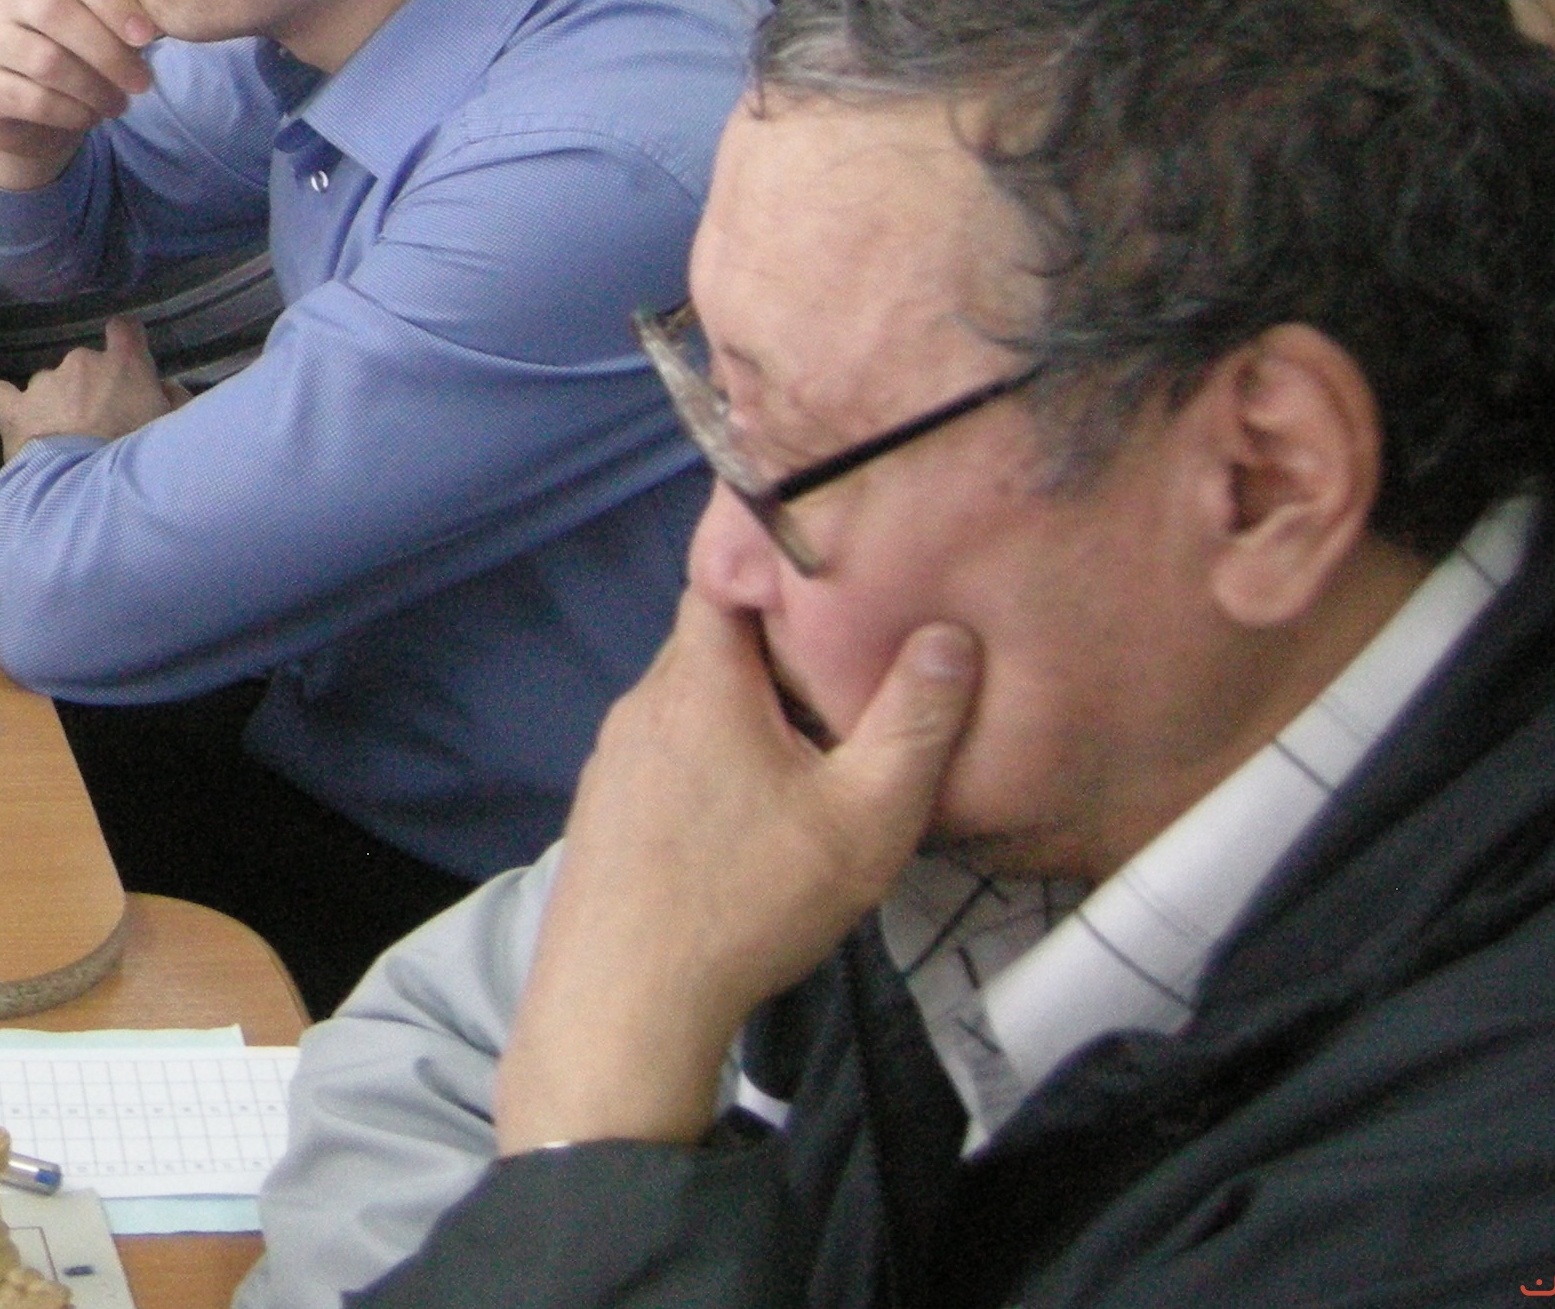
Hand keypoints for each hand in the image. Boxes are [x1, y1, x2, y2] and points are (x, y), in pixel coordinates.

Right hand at [0, 0, 157, 192]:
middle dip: (108, 51)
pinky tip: (89, 116)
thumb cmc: (76, 50)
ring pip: (45, 60)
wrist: (31, 108)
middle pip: (55, 12)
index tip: (148, 37)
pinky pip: (32, 98)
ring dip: (94, 87)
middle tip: (142, 82)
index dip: (113, 0)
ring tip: (119, 104)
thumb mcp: (104, 17)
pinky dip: (71, 111)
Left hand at [0, 316, 182, 458]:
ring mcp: (44, 384)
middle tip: (99, 427)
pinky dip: (5, 402)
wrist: (93, 493)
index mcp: (124, 363)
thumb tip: (165, 388)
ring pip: (48, 385)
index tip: (126, 363)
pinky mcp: (14, 410)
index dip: (125, 343)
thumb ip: (173, 400)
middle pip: (84, 366)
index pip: (125, 329)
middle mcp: (82, 363)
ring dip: (55, 404)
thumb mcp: (176, 429)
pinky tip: (14, 418)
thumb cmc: (143, 458)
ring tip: (61, 441)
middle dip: (90, 390)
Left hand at [491, 590, 980, 1154]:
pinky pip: (668, 746)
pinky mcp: (606, 804)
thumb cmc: (750, 900)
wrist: (625, 1000)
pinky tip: (753, 795)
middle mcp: (645, 701)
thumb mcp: (863, 818)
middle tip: (849, 645)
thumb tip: (948, 636)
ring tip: (815, 721)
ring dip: (746, 699)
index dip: (773, 553)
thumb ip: (914, 725)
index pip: (722, 571)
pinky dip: (712, 746)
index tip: (833, 556)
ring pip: (690, 696)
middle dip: (776, 634)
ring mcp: (616, 754)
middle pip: (712, 636)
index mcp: (700, 680)